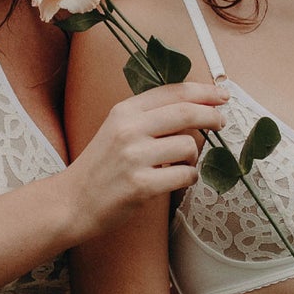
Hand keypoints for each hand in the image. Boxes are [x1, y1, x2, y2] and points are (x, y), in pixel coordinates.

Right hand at [66, 81, 227, 238]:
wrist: (72, 202)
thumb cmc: (100, 168)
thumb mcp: (117, 129)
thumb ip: (149, 117)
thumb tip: (195, 107)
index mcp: (124, 111)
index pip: (172, 92)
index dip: (203, 91)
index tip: (221, 96)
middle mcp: (129, 129)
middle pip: (186, 112)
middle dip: (212, 116)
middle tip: (221, 122)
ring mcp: (134, 157)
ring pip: (188, 146)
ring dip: (193, 158)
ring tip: (181, 166)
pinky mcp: (141, 185)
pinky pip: (185, 175)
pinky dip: (189, 178)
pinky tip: (178, 181)